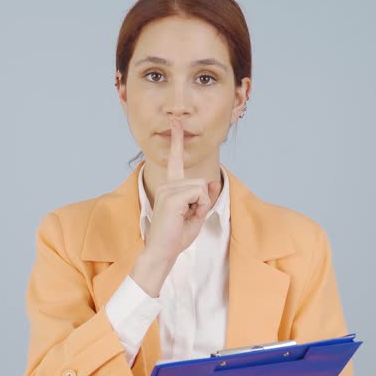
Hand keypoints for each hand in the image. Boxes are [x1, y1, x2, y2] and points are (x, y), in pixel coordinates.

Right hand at [142, 119, 222, 265]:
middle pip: (201, 182)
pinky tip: (185, 217)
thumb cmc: (176, 237)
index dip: (177, 141)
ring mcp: (168, 189)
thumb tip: (214, 180)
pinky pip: (200, 194)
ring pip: (202, 187)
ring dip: (201, 205)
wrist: (161, 252)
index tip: (176, 123)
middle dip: (203, 201)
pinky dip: (199, 208)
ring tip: (185, 218)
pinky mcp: (172, 196)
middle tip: (189, 217)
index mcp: (170, 187)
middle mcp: (167, 184)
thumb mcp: (197, 214)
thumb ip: (205, 197)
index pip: (176, 161)